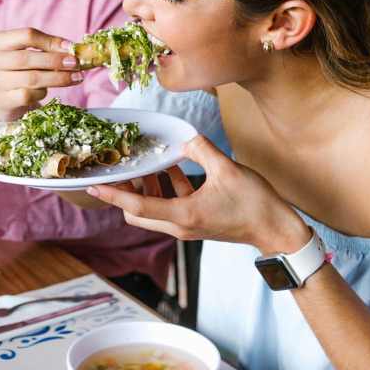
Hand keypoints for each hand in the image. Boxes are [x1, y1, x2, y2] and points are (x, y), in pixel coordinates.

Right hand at [0, 27, 83, 121]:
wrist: (5, 103)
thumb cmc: (20, 73)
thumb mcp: (29, 56)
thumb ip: (47, 49)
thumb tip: (74, 49)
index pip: (26, 35)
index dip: (51, 41)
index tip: (71, 47)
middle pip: (27, 57)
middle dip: (55, 60)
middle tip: (76, 64)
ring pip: (30, 78)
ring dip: (57, 78)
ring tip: (76, 78)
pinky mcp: (0, 101)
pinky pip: (27, 95)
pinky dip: (42, 93)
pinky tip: (47, 92)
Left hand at [86, 135, 310, 252]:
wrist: (276, 229)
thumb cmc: (255, 204)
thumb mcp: (227, 169)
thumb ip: (201, 149)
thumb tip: (185, 139)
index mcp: (183, 215)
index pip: (137, 206)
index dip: (113, 194)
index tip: (93, 185)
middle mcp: (179, 225)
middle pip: (137, 212)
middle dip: (125, 190)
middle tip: (122, 167)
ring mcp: (187, 225)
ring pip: (152, 209)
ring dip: (147, 187)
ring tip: (149, 162)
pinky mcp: (196, 220)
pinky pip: (170, 205)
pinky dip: (166, 187)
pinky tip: (172, 166)